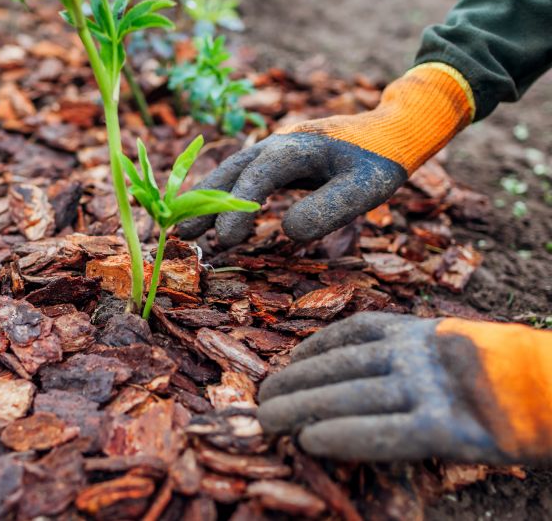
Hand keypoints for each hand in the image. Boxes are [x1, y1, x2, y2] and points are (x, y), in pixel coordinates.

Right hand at [178, 63, 474, 244]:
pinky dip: (224, 195)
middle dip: (205, 203)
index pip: (257, 177)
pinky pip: (243, 176)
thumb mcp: (365, 188)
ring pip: (232, 172)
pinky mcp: (279, 159)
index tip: (227, 240)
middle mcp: (279, 143)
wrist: (393, 131)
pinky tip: (214, 215)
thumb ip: (328, 209)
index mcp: (297, 147)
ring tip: (187, 230)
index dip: (237, 207)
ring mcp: (276, 149)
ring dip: (208, 199)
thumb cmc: (381, 161)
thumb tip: (286, 232)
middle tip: (182, 234)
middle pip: (231, 171)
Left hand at [257, 312, 551, 463]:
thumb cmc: (511, 376)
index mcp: (421, 331)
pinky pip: (386, 433)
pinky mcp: (449, 429)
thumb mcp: (455, 348)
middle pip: (340, 366)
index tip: (286, 363)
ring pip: (351, 397)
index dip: (312, 349)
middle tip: (261, 399)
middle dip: (296, 382)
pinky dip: (346, 436)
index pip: (351, 333)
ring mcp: (433, 388)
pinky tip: (312, 442)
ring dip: (303, 408)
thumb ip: (411, 352)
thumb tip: (357, 372)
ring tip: (268, 420)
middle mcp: (419, 353)